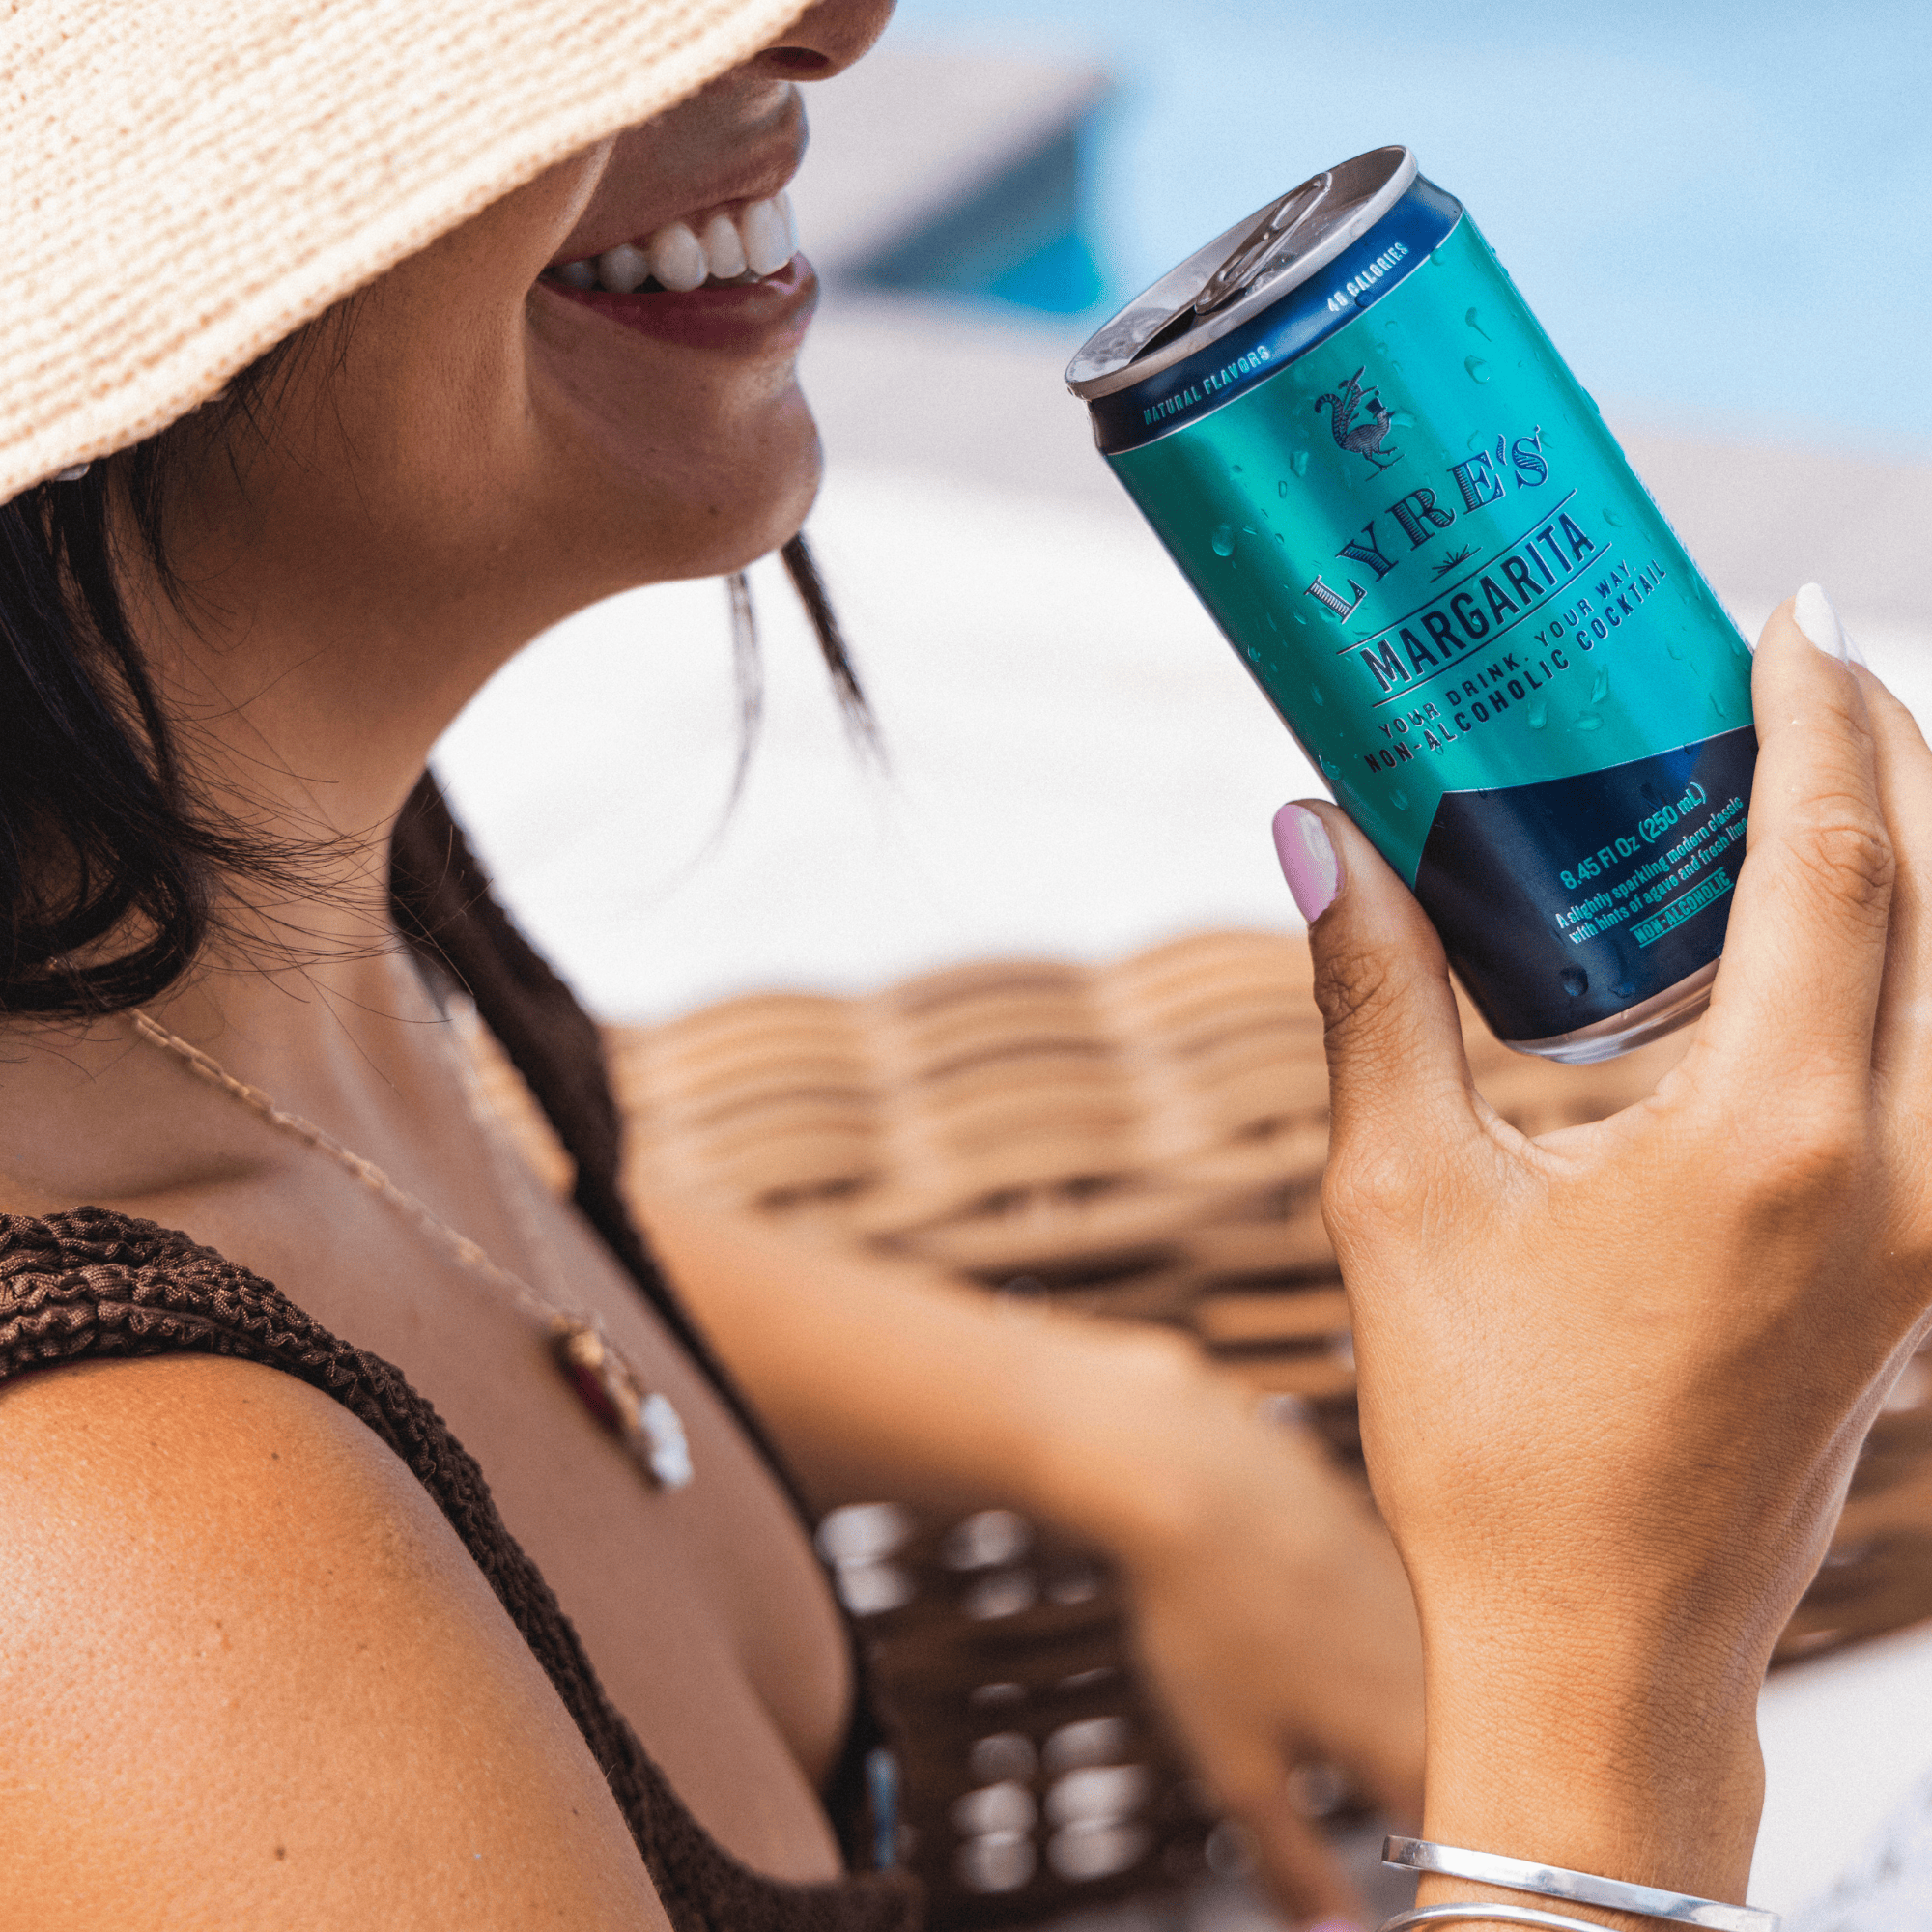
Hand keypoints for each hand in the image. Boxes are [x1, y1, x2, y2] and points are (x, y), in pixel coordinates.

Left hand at [1090, 1359, 1422, 1927]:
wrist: (1190, 1470)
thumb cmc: (1206, 1616)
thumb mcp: (1232, 1764)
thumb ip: (1292, 1864)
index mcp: (1412, 1738)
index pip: (1474, 1846)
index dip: (1450, 1884)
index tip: (1422, 1896)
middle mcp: (1442, 1670)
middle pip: (1476, 1770)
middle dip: (1443, 1812)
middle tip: (1391, 1831)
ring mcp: (1424, 1603)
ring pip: (1455, 1699)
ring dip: (1430, 1737)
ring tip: (1367, 1757)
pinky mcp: (1396, 1552)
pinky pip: (1425, 1635)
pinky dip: (1400, 1666)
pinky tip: (1336, 1659)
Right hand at [1272, 590, 1931, 1913]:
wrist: (1604, 1642)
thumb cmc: (1491, 1438)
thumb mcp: (1402, 1199)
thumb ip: (1372, 995)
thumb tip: (1309, 833)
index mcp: (1774, 1137)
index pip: (1843, 856)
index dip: (1819, 709)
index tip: (1777, 615)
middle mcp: (1900, 1170)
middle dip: (1895, 747)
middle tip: (1797, 668)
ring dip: (1921, 851)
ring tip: (1815, 777)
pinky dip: (1914, 960)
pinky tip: (1815, 941)